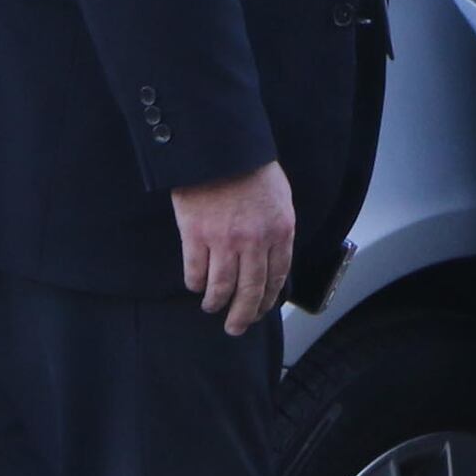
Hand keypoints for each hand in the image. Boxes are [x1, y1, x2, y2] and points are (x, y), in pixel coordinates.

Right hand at [172, 162, 299, 329]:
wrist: (219, 147)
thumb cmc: (251, 168)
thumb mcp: (280, 198)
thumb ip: (277, 229)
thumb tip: (273, 258)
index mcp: (280, 231)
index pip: (277, 277)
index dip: (267, 299)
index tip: (261, 310)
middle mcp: (255, 241)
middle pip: (250, 291)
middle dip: (244, 315)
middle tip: (236, 328)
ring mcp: (224, 240)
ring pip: (221, 287)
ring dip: (216, 303)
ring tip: (212, 308)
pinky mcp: (195, 235)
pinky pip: (195, 271)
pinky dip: (195, 283)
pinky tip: (195, 286)